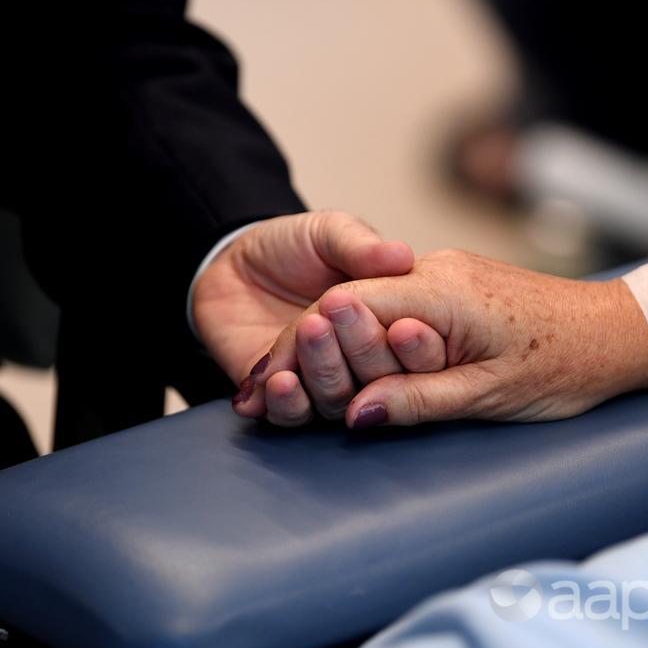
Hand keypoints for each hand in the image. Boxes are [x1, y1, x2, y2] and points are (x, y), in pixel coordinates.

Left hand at [193, 211, 413, 396]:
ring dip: (323, 370)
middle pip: (376, 381)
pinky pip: (290, 414)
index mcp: (384, 326)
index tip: (403, 326)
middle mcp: (358, 364)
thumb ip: (361, 247)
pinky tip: (279, 381)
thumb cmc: (291, 246)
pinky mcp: (279, 398)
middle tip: (335, 316)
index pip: (411, 352)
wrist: (234, 262)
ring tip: (309, 332)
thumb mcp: (330, 233)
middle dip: (361, 350)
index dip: (413, 345)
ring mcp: (320, 383)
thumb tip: (401, 255)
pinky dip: (286, 402)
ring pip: (336, 400)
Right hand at [247, 249, 647, 428]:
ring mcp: (445, 273)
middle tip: (255, 394)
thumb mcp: (492, 394)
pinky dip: (357, 335)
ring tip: (281, 384)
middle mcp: (435, 270)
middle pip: (344, 304)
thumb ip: (420, 399)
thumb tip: (354, 415)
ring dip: (322, 343)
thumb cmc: (568, 364)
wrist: (622, 332)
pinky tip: (337, 361)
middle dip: (295, 349)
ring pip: (365, 303)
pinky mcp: (455, 286)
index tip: (264, 388)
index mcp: (440, 291)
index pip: (344, 309)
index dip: (297, 349)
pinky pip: (391, 305)